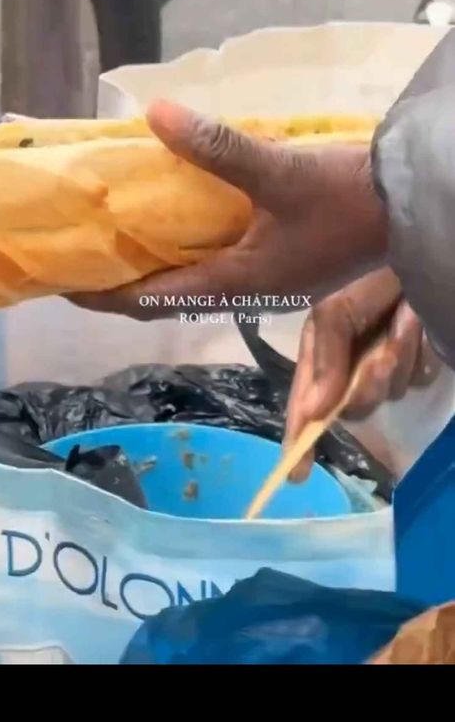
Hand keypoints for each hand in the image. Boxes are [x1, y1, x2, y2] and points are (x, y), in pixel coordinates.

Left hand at [71, 99, 386, 316]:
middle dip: (124, 284)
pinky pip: (219, 266)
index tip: (68, 284)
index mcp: (237, 282)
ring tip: (121, 242)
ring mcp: (267, 279)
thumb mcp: (280, 172)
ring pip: (194, 283)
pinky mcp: (282, 263)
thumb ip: (217, 147)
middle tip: (86, 260)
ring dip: (156, 268)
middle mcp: (246, 289)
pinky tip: (179, 225)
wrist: (409, 208)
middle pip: (168, 297)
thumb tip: (154, 113)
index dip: (108, 295)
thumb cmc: (346, 199)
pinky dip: (188, 252)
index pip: (153, 300)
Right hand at [284, 267, 441, 481]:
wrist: (411, 247)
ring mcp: (385, 364)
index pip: (304, 405)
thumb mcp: (336, 310)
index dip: (300, 440)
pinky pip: (421, 377)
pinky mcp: (418, 361)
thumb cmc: (367, 271)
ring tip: (404, 318)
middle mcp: (349, 364)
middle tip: (382, 354)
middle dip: (368, 383)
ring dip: (399, 357)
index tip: (299, 474)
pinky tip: (418, 323)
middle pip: (353, 406)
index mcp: (319, 351)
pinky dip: (422, 353)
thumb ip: (325, 362)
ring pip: (390, 392)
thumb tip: (316, 414)